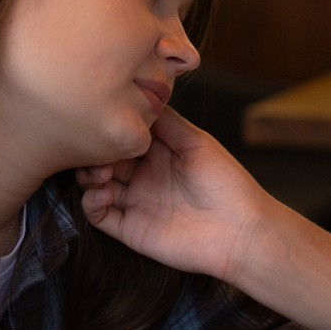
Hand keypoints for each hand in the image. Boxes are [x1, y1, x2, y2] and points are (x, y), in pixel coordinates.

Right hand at [77, 109, 282, 283]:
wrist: (241, 231)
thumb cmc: (227, 183)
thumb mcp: (197, 143)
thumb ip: (167, 123)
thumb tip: (140, 99)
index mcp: (159, 154)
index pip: (123, 137)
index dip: (112, 131)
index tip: (107, 124)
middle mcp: (144, 177)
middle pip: (103, 160)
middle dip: (94, 153)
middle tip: (98, 152)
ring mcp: (137, 203)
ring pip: (94, 186)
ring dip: (89, 177)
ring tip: (102, 174)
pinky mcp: (132, 229)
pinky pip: (98, 216)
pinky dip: (91, 204)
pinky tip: (103, 194)